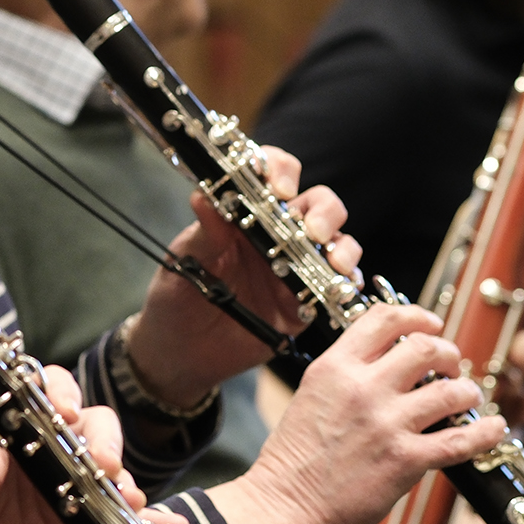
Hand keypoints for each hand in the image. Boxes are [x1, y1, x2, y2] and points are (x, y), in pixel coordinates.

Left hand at [0, 366, 185, 523]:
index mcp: (18, 423)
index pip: (50, 392)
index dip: (64, 395)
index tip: (66, 413)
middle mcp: (49, 446)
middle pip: (93, 427)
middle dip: (104, 440)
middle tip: (102, 464)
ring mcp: (67, 484)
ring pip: (109, 470)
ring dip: (126, 480)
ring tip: (130, 498)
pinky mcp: (75, 523)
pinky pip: (114, 517)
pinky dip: (144, 519)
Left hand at [127, 146, 364, 405]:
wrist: (180, 352)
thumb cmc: (176, 296)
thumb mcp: (185, 261)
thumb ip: (203, 232)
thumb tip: (203, 196)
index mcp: (246, 214)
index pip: (273, 174)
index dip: (282, 171)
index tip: (280, 188)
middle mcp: (277, 235)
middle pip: (317, 204)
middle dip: (324, 210)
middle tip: (313, 230)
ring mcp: (295, 268)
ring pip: (336, 242)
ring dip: (342, 246)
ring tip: (334, 261)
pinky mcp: (305, 303)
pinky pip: (336, 287)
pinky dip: (347, 284)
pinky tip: (342, 286)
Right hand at [206, 303, 506, 523]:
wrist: (283, 506)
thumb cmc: (293, 459)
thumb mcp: (311, 395)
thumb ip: (346, 374)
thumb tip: (384, 363)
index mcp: (335, 366)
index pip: (384, 319)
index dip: (417, 315)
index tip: (430, 324)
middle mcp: (363, 387)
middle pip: (425, 347)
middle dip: (447, 352)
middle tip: (451, 366)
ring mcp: (386, 423)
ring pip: (450, 390)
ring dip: (467, 390)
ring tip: (467, 397)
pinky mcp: (405, 460)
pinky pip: (460, 439)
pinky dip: (485, 432)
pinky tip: (494, 428)